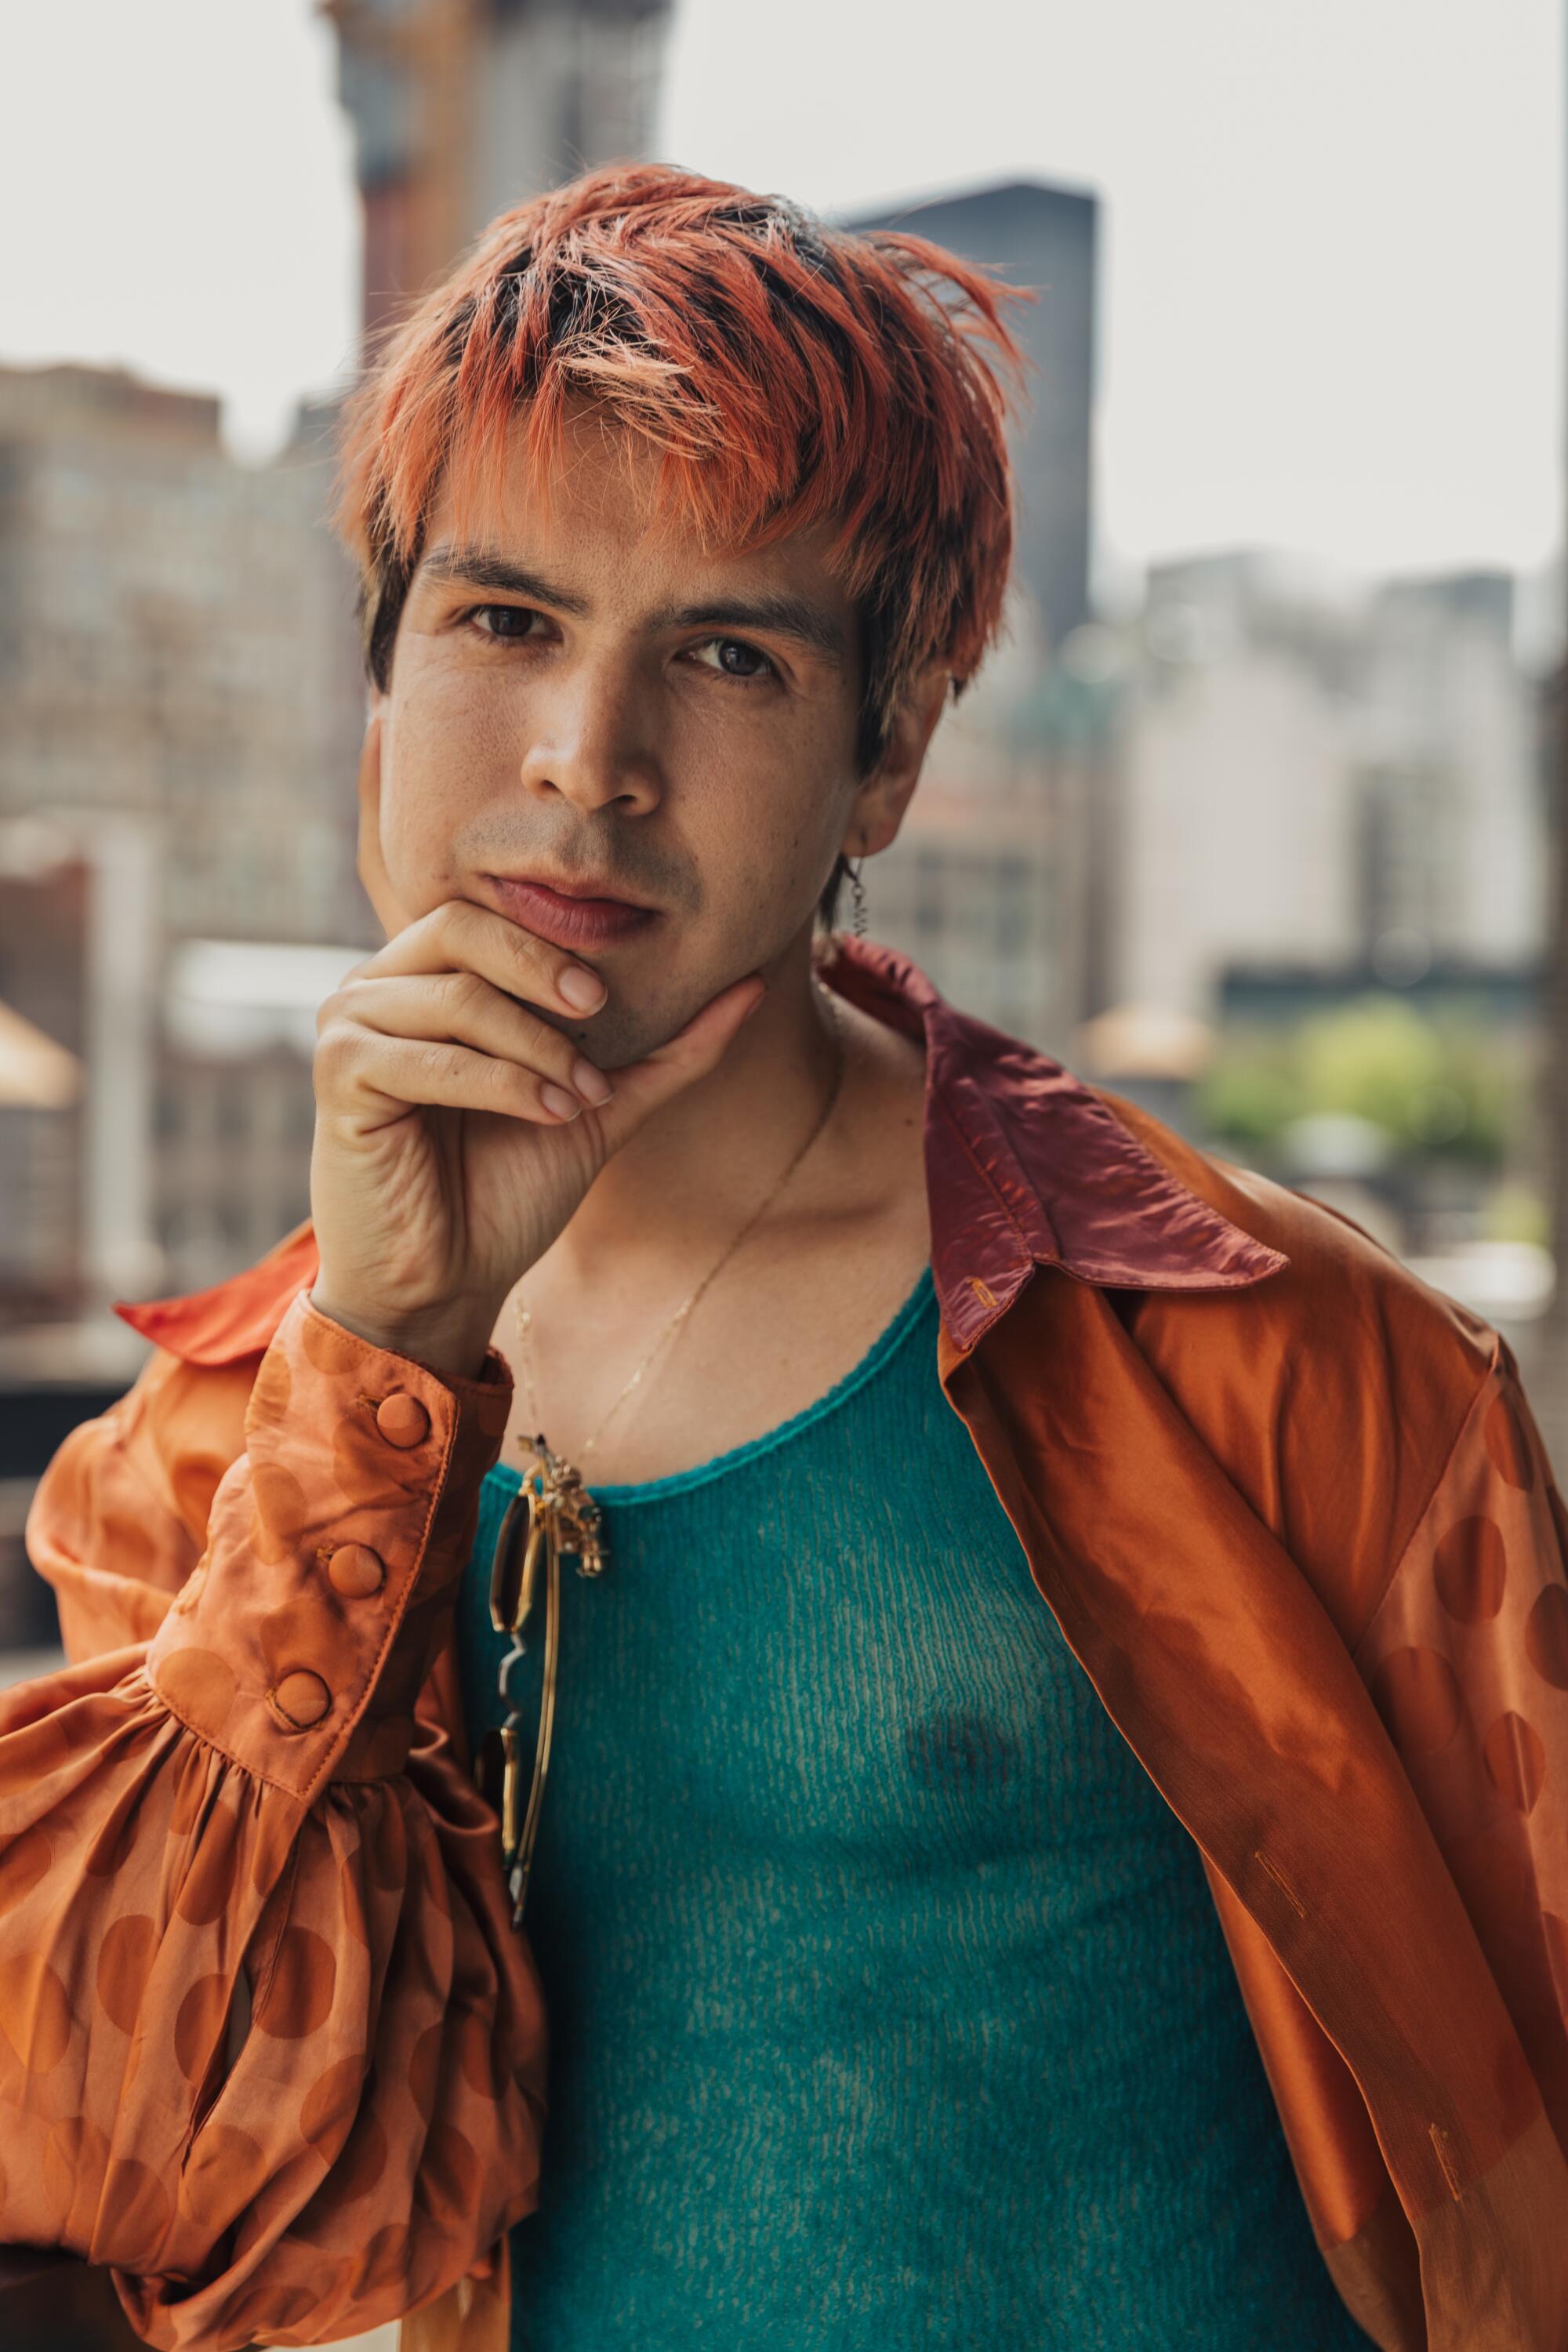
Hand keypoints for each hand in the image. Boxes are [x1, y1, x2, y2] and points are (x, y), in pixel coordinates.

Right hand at [307, 720, 764, 1378]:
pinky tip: (549, 1115)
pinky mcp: (337, 1080)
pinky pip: (423, 1058)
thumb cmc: (506, 1189)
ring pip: (453, 997)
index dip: (550, 944)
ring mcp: (348, 1029)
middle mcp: (378, 989)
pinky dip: (499, 1083)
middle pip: (460, 929)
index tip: (608, 999)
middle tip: (599, 1014)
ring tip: (581, 1096)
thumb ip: (667, 1051)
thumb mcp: (598, 1107)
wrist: (443, 1284)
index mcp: (430, 981)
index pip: (486, 915)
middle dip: (541, 968)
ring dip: (533, 1045)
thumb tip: (752, 987)